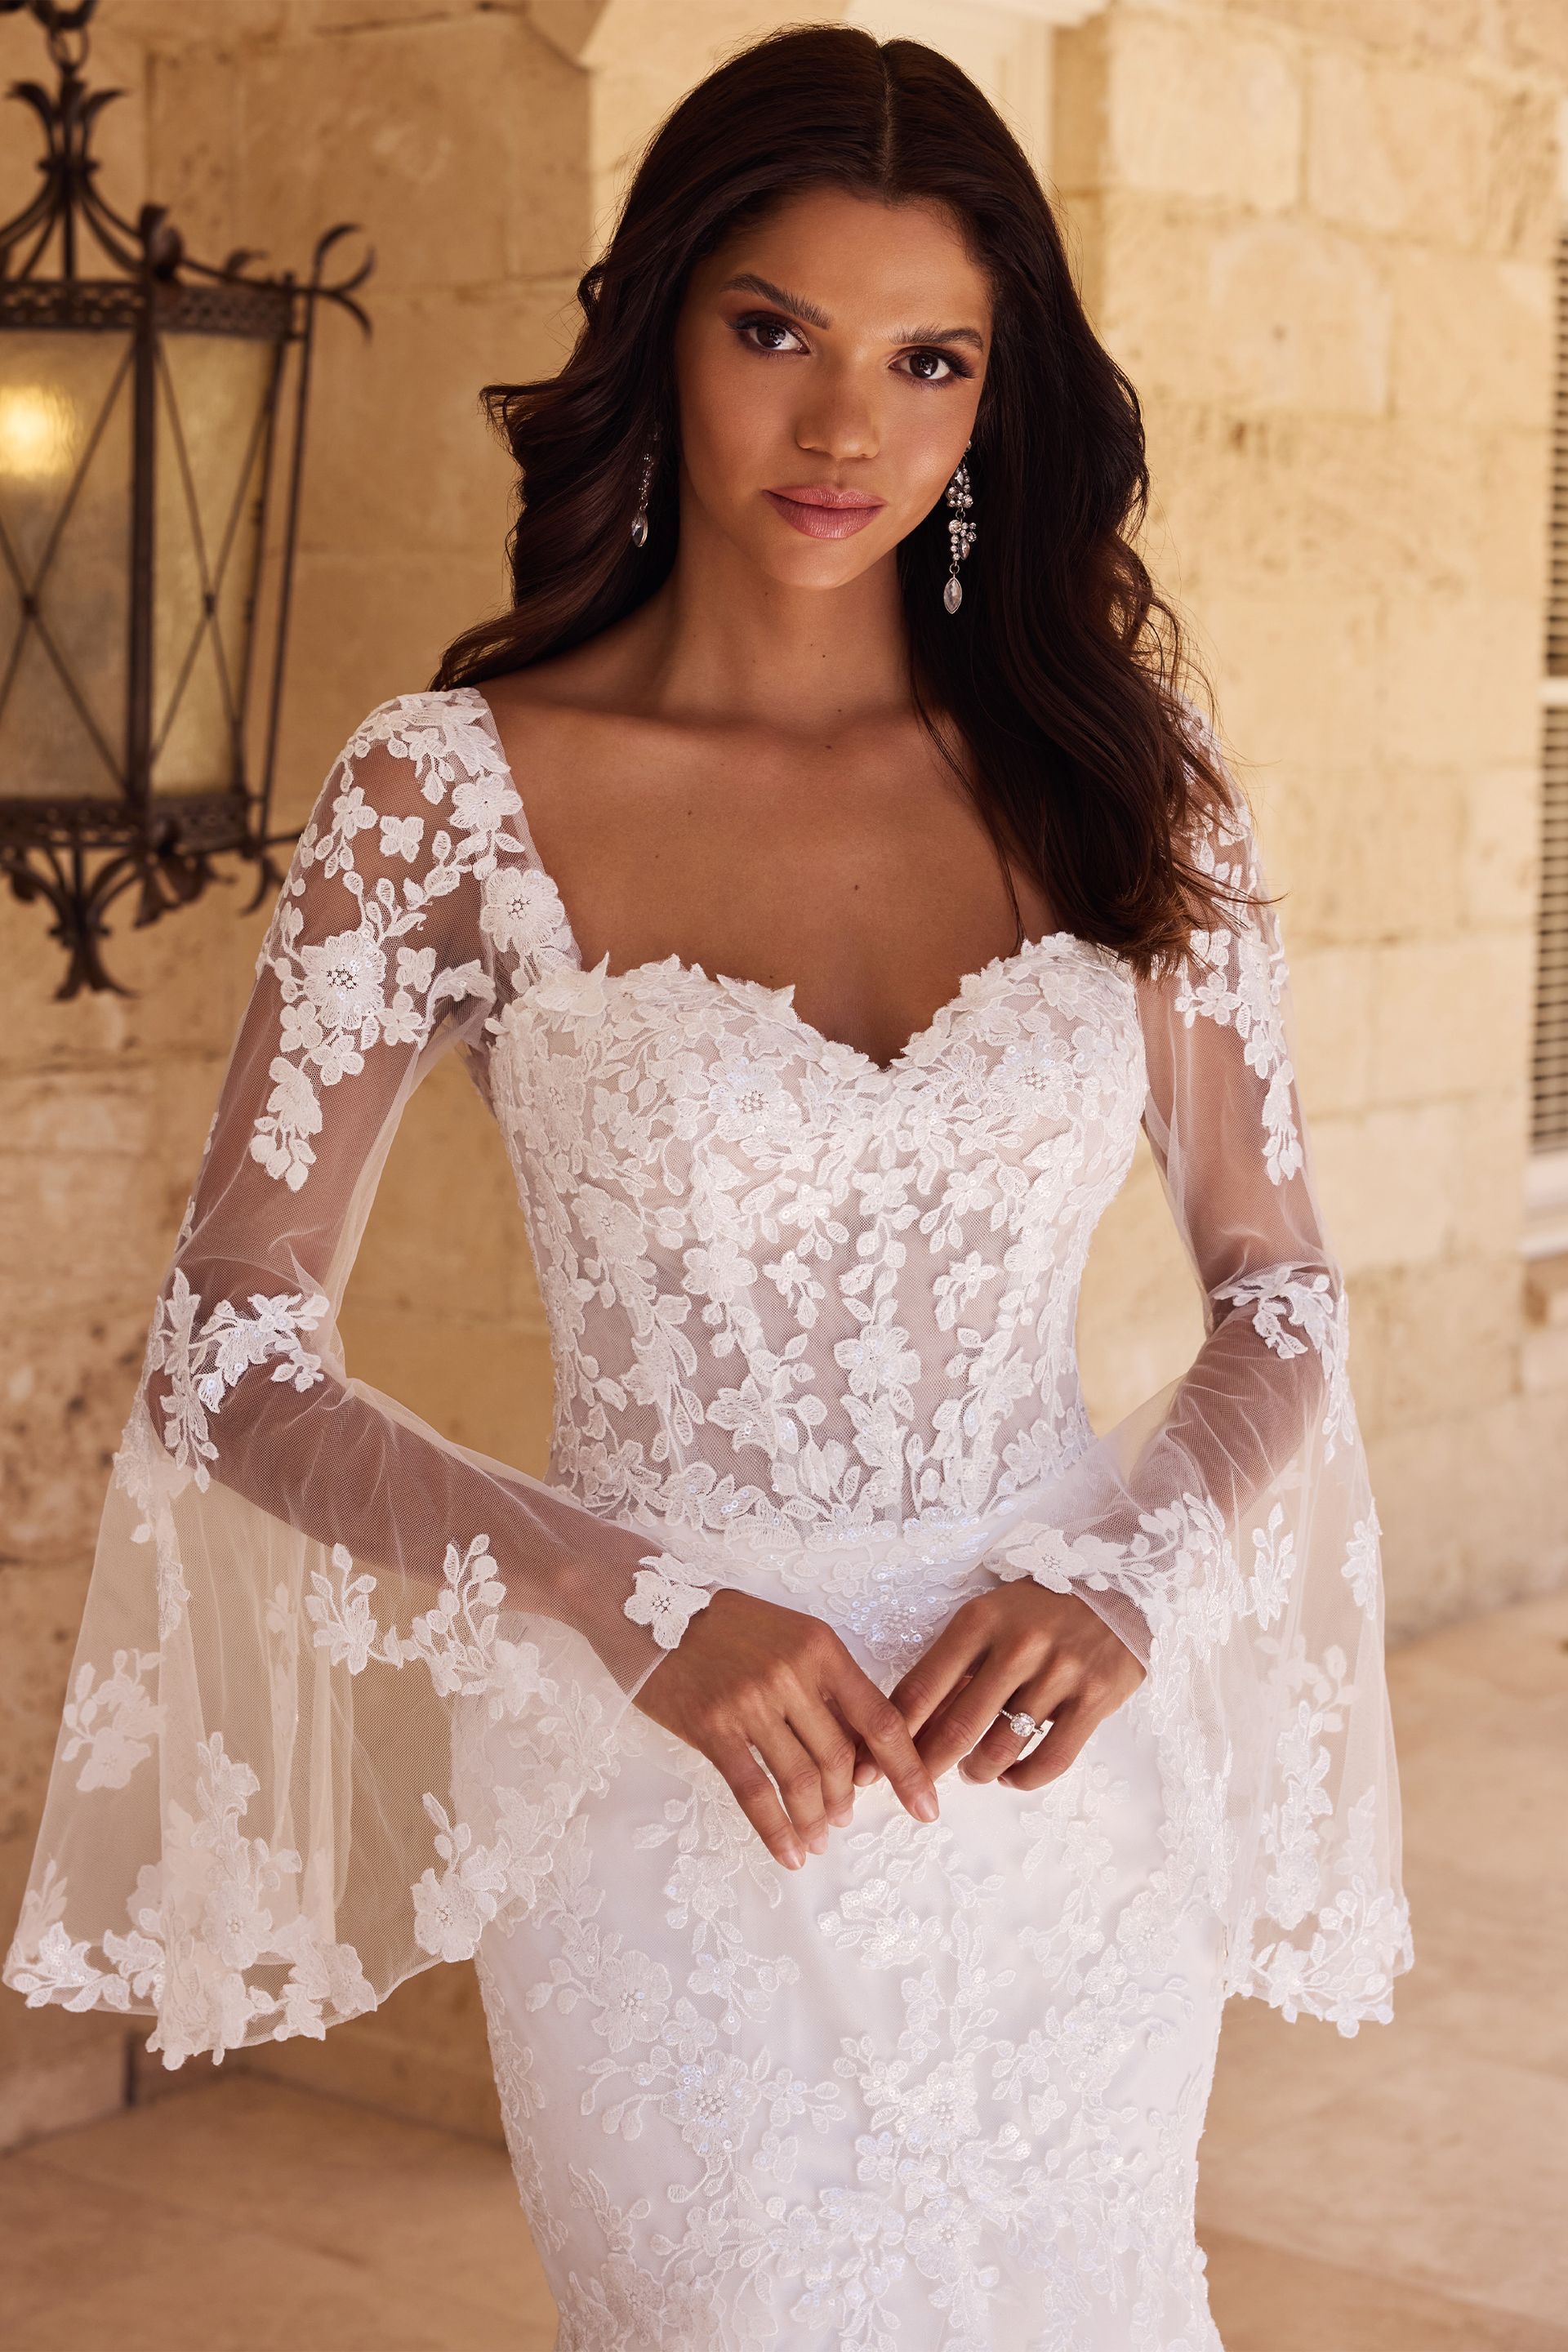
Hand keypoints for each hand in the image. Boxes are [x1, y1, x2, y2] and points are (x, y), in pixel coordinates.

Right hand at [633, 1588, 940, 1868]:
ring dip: (815, 1819)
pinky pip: (754, 1792)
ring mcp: (751, 1702)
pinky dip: (777, 1830)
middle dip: (847, 1799)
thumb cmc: (727, 1625)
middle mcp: (792, 1674)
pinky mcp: (712, 1728)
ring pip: (800, 1779)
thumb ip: (826, 1685)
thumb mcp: (790, 1636)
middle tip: (844, 1818)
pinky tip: (790, 1854)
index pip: (879, 1718)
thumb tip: (860, 1751)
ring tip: (819, 1839)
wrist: (648, 1606)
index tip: (925, 1807)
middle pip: (839, 1758)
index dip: (906, 1769)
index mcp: (821, 1648)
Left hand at [874, 1583, 1145, 1790]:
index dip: (893, 1735)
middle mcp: (1018, 1646)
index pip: (921, 1689)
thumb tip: (912, 1727)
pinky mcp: (1095, 1698)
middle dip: (928, 1768)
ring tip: (973, 1772)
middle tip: (917, 1786)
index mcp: (979, 1621)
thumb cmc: (1039, 1608)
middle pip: (957, 1728)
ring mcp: (1059, 1673)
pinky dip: (1022, 1779)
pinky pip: (1051, 1760)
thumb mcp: (989, 1618)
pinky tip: (1010, 1775)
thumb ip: (956, 1667)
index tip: (876, 1763)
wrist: (1118, 1585)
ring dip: (977, 1772)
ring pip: (1001, 1749)